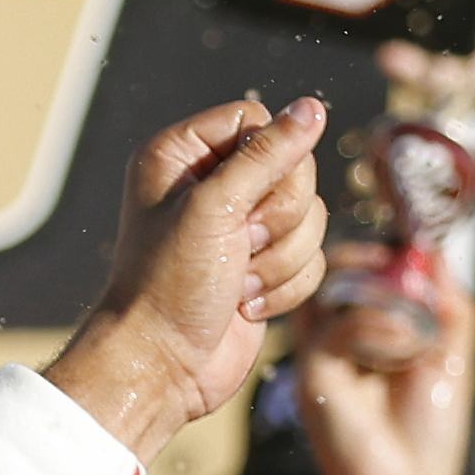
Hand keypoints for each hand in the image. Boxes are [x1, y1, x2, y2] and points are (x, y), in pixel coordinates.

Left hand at [43, 98, 330, 460]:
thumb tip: (312, 108)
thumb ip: (267, 155)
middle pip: (294, 167)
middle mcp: (209, 185)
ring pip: (310, 216)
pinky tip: (244, 304)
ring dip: (281, 258)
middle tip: (238, 246)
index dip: (268, 158)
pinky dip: (285, 286)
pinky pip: (312, 257)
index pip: (257, 120)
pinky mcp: (262, 265)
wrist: (162, 366)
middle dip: (277, 218)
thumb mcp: (215, 208)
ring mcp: (238, 228)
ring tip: (236, 281)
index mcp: (181, 155)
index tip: (241, 200)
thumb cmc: (169, 286)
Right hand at [293, 242, 474, 474]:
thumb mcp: (451, 361)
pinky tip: (404, 352)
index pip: (360, 273)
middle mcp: (338, 342)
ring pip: (331, 289)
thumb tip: (437, 257)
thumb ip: (449, 310)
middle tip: (404, 269)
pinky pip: (337, 325)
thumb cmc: (427, 438)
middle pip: (334, 271)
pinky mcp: (314, 374)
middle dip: (372, 259)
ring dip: (380, 293)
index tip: (418, 254)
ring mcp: (322, 357)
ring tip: (414, 327)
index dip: (385, 254)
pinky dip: (378, 326)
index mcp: (368, 337)